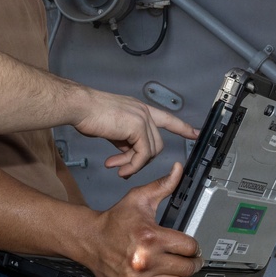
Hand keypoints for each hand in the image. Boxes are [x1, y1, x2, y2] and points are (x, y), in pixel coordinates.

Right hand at [73, 89, 198, 177]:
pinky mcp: (138, 127)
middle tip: (123, 168)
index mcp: (139, 109)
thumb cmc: (88, 114)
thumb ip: (124, 137)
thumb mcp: (112, 127)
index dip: (182, 127)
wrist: (80, 107)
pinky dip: (133, 165)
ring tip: (119, 169)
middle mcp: (144, 111)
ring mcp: (143, 118)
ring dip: (135, 164)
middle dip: (141, 159)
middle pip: (157, 143)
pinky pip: (142, 154)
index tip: (195, 133)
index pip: (167, 118)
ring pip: (151, 151)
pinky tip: (121, 168)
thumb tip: (127, 151)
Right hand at [85, 162, 203, 276]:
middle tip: (186, 259)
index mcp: (150, 237)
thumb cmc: (115, 221)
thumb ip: (162, 185)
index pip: (190, 247)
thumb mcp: (138, 199)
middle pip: (187, 268)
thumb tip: (177, 169)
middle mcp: (145, 260)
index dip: (192, 245)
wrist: (89, 239)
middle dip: (190, 262)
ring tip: (173, 269)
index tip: (188, 246)